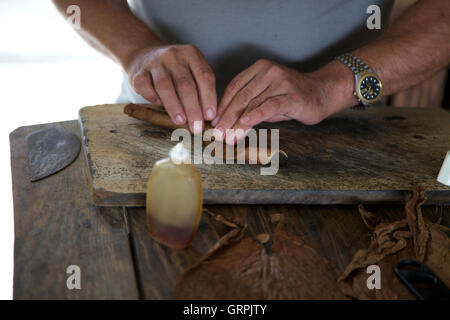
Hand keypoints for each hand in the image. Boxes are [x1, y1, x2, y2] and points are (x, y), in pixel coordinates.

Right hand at [127, 44, 216, 132]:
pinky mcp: (138, 72)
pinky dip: (153, 98)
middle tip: (197, 126)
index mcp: (191, 54)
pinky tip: (160, 105)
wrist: (143, 55)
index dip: (209, 98)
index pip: (204, 76)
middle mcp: (173, 55)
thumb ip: (200, 88)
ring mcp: (155, 62)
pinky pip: (145, 87)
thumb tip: (208, 117)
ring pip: (165, 86)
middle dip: (193, 108)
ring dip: (174, 107)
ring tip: (181, 121)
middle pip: (185, 84)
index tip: (210, 116)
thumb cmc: (173, 69)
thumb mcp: (191, 70)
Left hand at [212, 59, 330, 143]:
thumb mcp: (267, 98)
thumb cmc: (292, 97)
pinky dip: (255, 116)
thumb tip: (226, 124)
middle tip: (217, 134)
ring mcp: (280, 82)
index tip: (214, 123)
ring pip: (252, 103)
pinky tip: (246, 124)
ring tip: (229, 137)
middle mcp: (268, 72)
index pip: (234, 88)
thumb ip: (249, 105)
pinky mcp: (291, 95)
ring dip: (238, 123)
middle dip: (227, 118)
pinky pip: (269, 106)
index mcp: (258, 69)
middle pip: (240, 96)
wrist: (323, 92)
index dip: (222, 107)